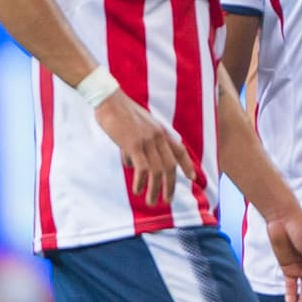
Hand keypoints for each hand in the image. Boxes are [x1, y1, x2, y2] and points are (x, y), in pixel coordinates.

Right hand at [94, 91, 195, 205]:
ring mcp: (147, 140)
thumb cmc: (119, 113)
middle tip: (168, 200)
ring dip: (156, 189)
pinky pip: (142, 167)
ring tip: (152, 201)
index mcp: (161, 131)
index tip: (193, 178)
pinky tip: (137, 190)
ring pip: (157, 171)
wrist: (109, 99)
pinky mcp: (133, 144)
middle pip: (170, 166)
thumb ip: (136, 147)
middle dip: (171, 185)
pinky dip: (141, 181)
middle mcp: (158, 136)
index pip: (180, 150)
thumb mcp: (136, 128)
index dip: (187, 165)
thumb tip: (131, 165)